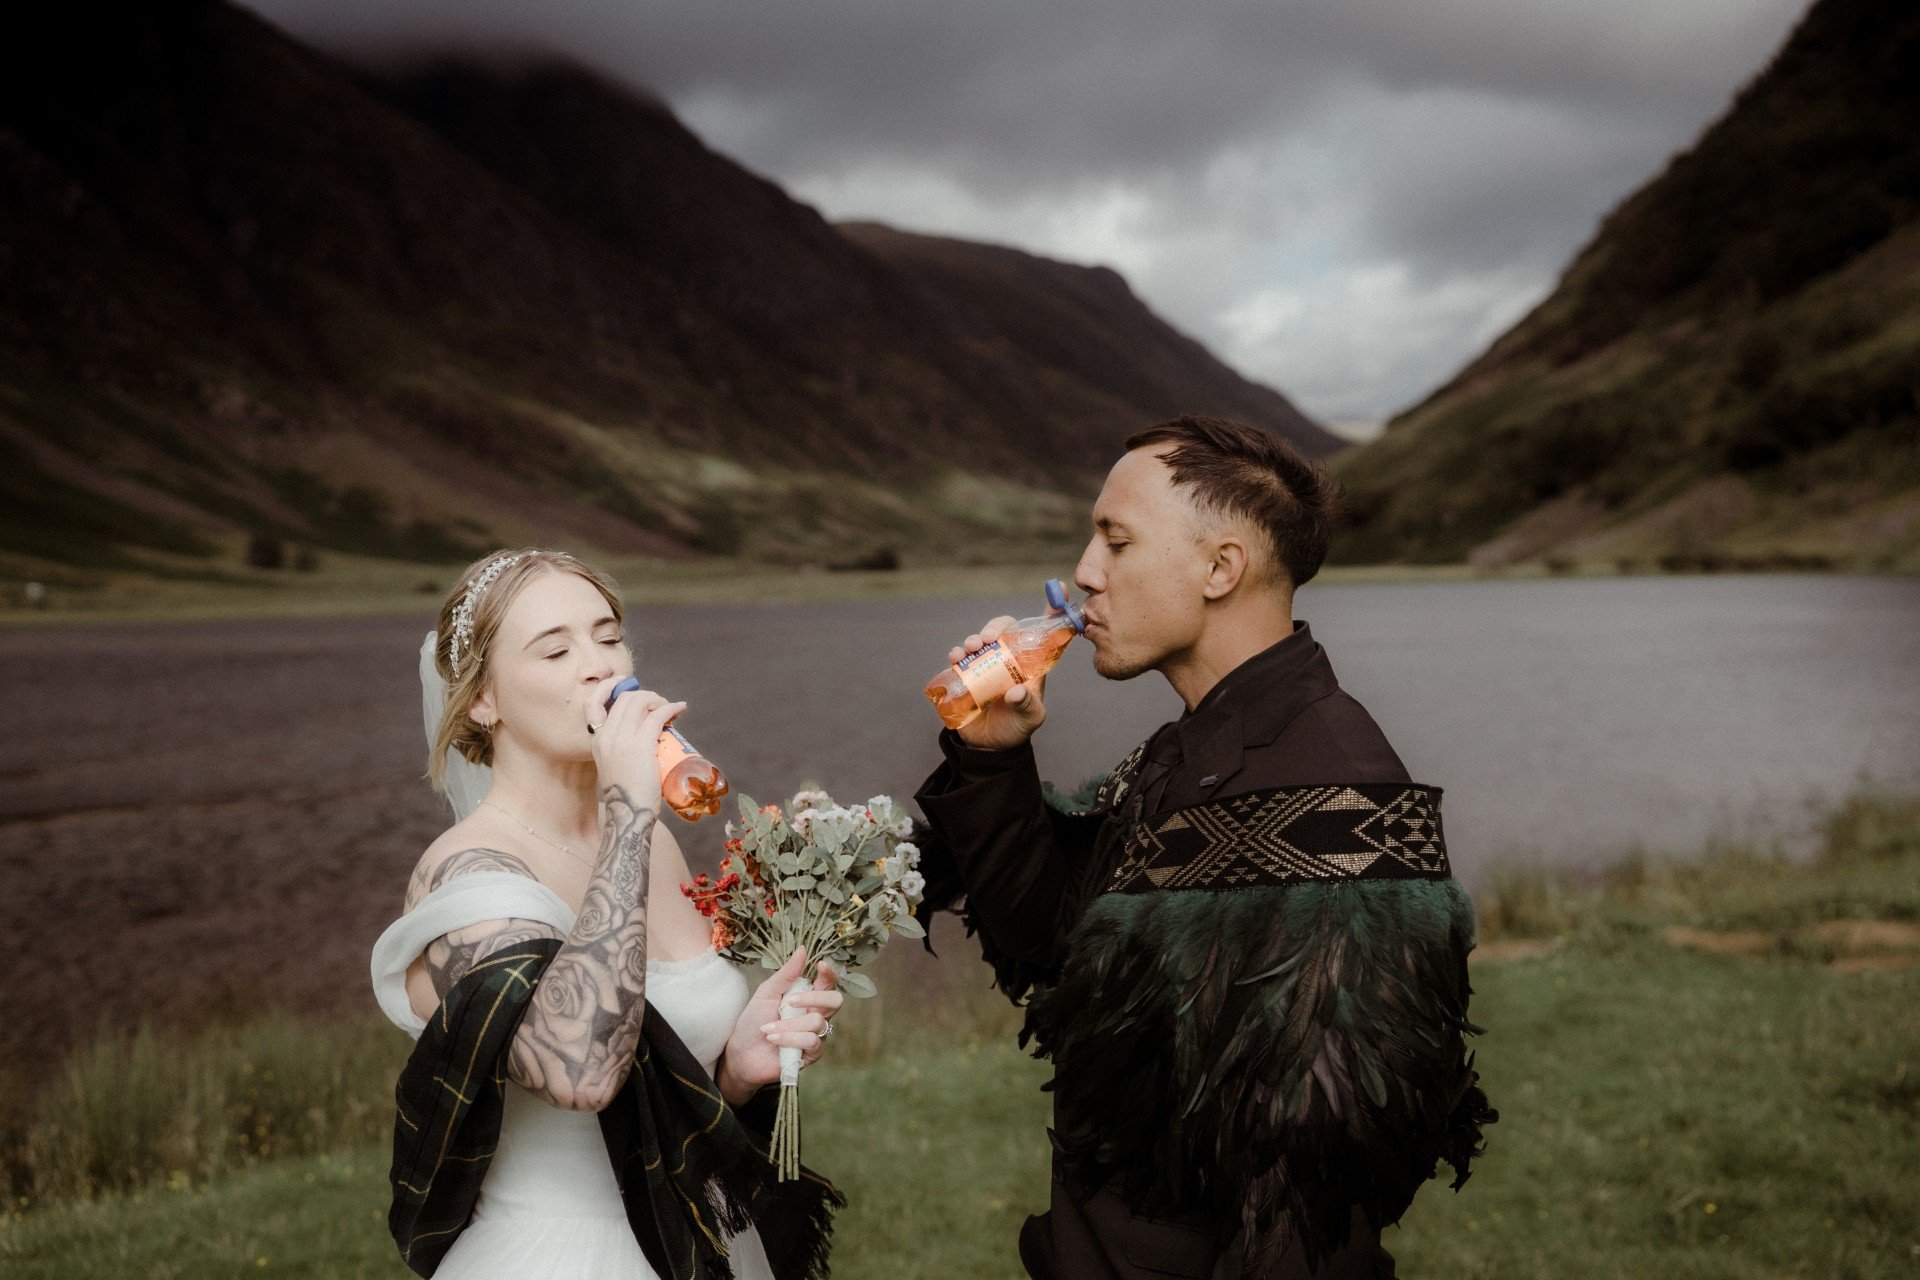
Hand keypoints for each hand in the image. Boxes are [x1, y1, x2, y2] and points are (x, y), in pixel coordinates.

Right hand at [584, 679, 682, 811]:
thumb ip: (619, 751)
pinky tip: (680, 709)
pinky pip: (657, 716)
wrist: (628, 816)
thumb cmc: (627, 796)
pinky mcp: (641, 746)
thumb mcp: (614, 767)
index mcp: (595, 741)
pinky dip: (671, 708)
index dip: (608, 687)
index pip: (592, 703)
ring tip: (670, 708)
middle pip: (624, 699)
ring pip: (640, 702)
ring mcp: (622, 740)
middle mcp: (605, 736)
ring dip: (658, 699)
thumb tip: (641, 738)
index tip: (625, 682)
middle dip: (645, 694)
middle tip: (659, 704)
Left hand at [716, 947, 843, 1103]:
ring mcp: (815, 1035)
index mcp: (808, 996)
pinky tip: (774, 1039)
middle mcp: (816, 1014)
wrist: (741, 1052)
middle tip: (789, 1001)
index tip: (820, 965)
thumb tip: (802, 950)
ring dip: (789, 1025)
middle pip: (835, 1001)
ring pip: (817, 1022)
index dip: (829, 973)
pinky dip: (789, 1038)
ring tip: (768, 1029)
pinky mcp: (811, 1054)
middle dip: (814, 998)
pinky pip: (811, 1041)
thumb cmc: (754, 1020)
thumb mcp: (767, 992)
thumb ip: (786, 974)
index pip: (828, 983)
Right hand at [949, 615, 1048, 749]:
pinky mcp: (966, 675)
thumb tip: (1015, 691)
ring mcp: (985, 665)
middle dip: (995, 626)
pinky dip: (956, 653)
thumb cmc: (1017, 727)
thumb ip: (1027, 705)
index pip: (1039, 633)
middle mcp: (1006, 659)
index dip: (1050, 612)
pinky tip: (956, 657)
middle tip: (989, 638)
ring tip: (972, 646)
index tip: (1059, 588)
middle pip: (1003, 629)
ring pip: (979, 640)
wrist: (990, 746)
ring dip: (974, 638)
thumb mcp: (1030, 718)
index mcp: (1029, 664)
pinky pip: (959, 658)